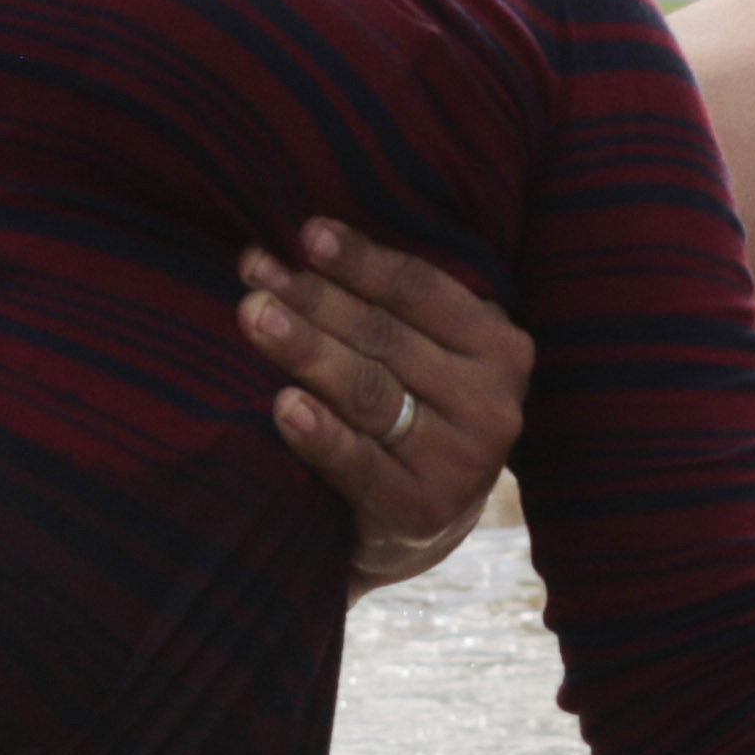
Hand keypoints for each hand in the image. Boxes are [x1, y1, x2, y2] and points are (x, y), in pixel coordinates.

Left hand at [243, 219, 530, 585]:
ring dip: (306, 349)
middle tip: (258, 270)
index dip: (361, 260)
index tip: (305, 233)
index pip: (421, 291)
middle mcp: (492, 403)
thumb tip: (308, 237)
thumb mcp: (430, 350)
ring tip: (254, 316)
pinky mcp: (421, 512)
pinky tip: (282, 404)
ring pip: (370, 392)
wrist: (423, 521)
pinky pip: (360, 464)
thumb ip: (395, 304)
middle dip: (314, 298)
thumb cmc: (413, 407)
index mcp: (499, 347)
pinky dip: (319, 433)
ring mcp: (462, 463)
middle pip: (386, 337)